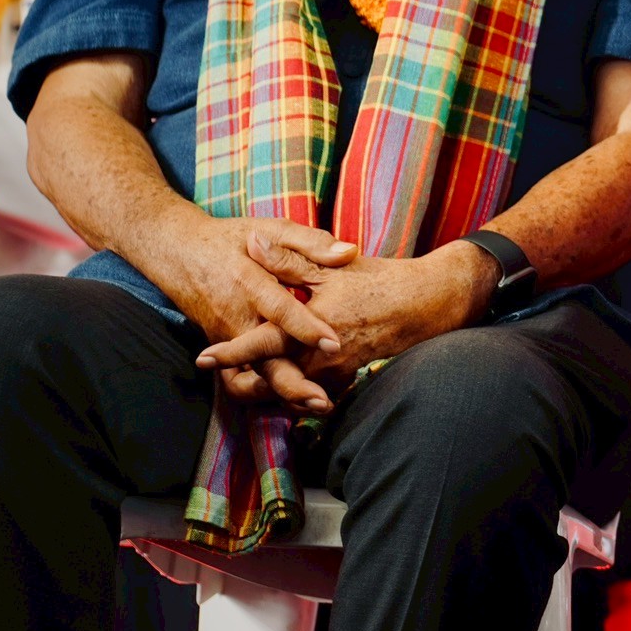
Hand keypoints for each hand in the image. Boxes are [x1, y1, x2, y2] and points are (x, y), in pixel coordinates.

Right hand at [146, 214, 354, 415]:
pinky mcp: (221, 347)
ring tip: (316, 406)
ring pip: (250, 375)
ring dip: (279, 394)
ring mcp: (225, 336)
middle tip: (323, 401)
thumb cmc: (229, 238)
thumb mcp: (271, 228)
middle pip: (262, 358)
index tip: (334, 345)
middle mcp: (234, 315)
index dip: (306, 328)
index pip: (280, 310)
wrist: (176, 252)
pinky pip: (240, 376)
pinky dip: (263, 390)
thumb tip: (350, 252)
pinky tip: (294, 397)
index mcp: (249, 282)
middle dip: (291, 384)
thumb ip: (310, 243)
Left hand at [200, 242, 493, 399]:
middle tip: (219, 377)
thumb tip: (252, 244)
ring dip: (267, 385)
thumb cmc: (380, 281)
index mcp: (310, 326)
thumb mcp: (334, 265)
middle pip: (269, 378)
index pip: (260, 344)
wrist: (427, 304)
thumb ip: (289, 259)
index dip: (230, 353)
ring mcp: (332, 370)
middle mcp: (318, 356)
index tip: (203, 358)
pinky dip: (294, 385)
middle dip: (243, 382)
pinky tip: (285, 377)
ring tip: (244, 381)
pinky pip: (312, 386)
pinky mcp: (345, 374)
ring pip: (289, 385)